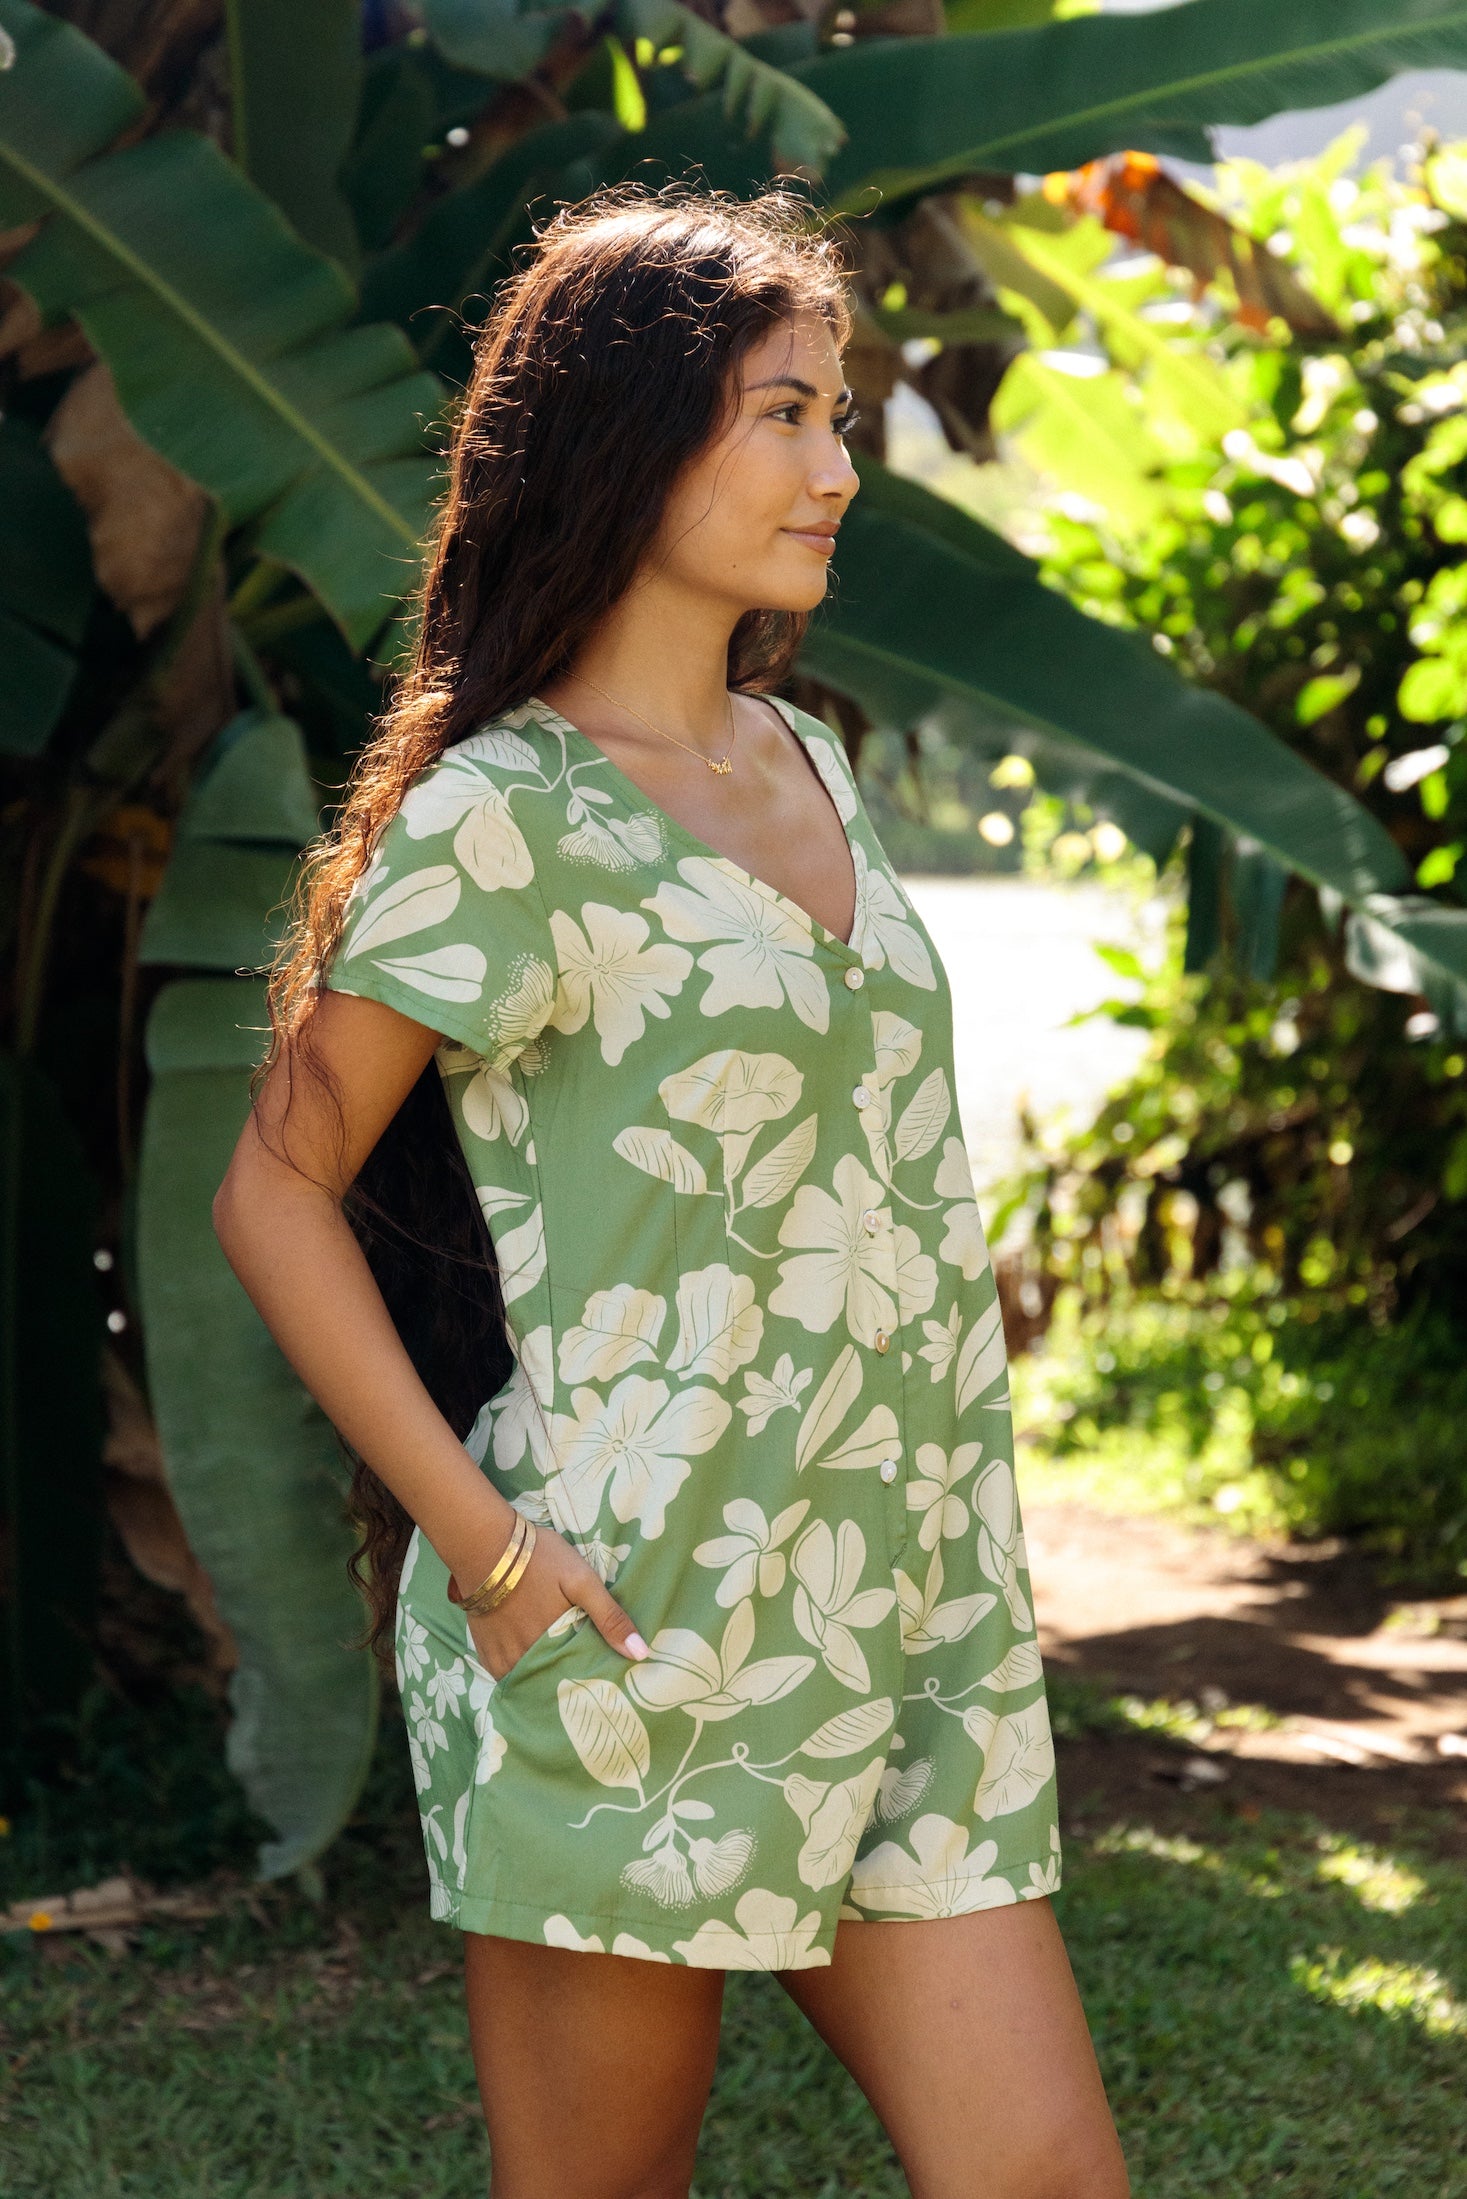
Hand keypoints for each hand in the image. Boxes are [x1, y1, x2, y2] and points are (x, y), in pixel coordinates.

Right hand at [452, 1520, 649, 1681]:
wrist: (485, 1545)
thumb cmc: (539, 1559)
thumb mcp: (582, 1580)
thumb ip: (609, 1616)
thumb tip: (640, 1654)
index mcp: (558, 1643)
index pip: (582, 1675)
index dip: (594, 1677)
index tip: (606, 1680)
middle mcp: (530, 1657)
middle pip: (555, 1681)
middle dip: (568, 1684)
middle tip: (582, 1680)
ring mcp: (505, 1656)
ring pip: (530, 1682)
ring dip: (544, 1681)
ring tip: (559, 1678)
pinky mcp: (486, 1651)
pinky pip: (505, 1677)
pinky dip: (518, 1676)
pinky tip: (531, 1669)